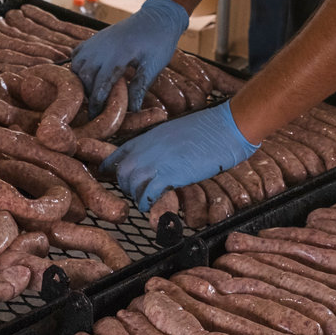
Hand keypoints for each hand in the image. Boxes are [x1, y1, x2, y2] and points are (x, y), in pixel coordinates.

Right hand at [71, 0, 188, 113]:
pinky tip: (87, 75)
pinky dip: (78, 66)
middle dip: (87, 94)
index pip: (100, 85)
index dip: (97, 103)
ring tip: (91, 92)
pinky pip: (77, 54)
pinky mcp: (95, 38)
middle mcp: (103, 47)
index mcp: (119, 55)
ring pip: (77, 65)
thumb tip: (132, 111)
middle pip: (85, 76)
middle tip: (94, 106)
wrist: (157, 18)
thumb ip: (139, 87)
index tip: (95, 117)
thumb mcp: (153, 67)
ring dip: (80, 80)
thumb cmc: (159, 43)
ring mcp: (97, 41)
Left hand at [101, 101, 257, 211]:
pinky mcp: (170, 175)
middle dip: (126, 186)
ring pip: (131, 185)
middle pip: (123, 173)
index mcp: (149, 136)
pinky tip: (151, 207)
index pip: (118, 153)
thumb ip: (162, 145)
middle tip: (138, 193)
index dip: (110, 167)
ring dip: (137, 196)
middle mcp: (147, 148)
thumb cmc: (210, 129)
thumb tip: (161, 157)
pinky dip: (146, 203)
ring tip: (146, 201)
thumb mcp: (177, 132)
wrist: (227, 127)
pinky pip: (147, 194)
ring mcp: (157, 161)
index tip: (108, 176)